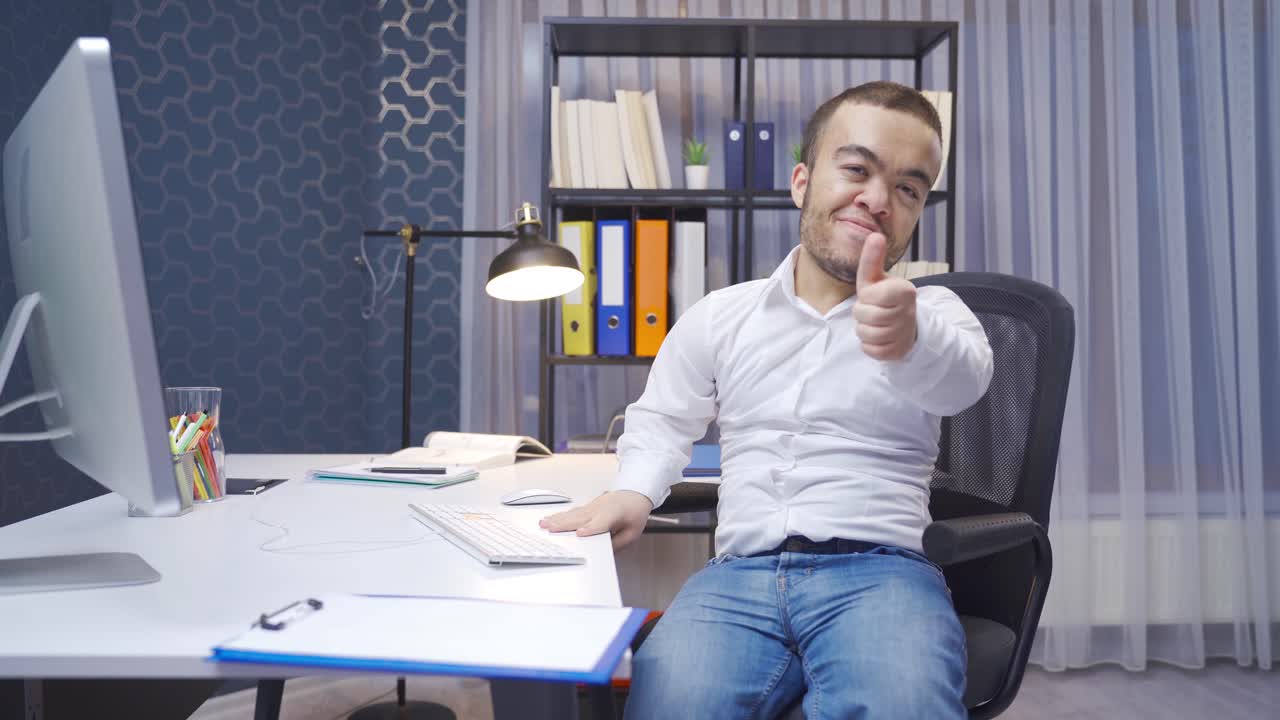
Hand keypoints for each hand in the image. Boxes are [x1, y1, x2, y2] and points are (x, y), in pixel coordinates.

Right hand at [539, 490, 653, 550]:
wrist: (635, 494)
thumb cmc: (635, 513)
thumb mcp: (633, 533)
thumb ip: (618, 544)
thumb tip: (603, 553)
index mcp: (614, 514)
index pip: (600, 523)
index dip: (590, 528)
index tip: (579, 534)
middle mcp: (600, 509)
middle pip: (580, 518)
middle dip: (563, 524)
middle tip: (549, 529)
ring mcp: (592, 506)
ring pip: (572, 513)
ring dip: (557, 519)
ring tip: (543, 523)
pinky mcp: (588, 506)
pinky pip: (572, 511)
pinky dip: (560, 515)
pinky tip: (550, 518)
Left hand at [853, 233, 917, 361]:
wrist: (904, 323)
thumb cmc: (885, 298)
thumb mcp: (877, 278)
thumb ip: (873, 259)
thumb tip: (875, 235)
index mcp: (905, 291)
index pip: (870, 296)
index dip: (866, 297)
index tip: (873, 296)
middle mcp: (908, 312)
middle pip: (865, 316)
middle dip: (862, 314)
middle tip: (872, 310)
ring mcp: (905, 333)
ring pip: (867, 335)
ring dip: (864, 330)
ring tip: (875, 323)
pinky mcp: (899, 352)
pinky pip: (871, 351)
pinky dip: (869, 345)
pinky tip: (879, 337)